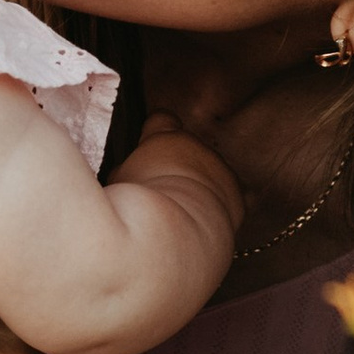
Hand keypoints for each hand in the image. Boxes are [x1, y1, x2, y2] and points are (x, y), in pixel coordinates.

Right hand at [112, 111, 244, 230]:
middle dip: (177, 164)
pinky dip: (219, 206)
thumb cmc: (136, 206)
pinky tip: (205, 223)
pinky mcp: (236, 197)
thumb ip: (125, 170)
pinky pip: (230, 197)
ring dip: (199, 185)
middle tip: (160, 190)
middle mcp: (197, 147)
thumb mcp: (117, 182)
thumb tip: (124, 172)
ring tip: (181, 213)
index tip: (147, 144)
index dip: (155, 130)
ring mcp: (220, 170)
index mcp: (166, 138)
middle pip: (188, 148)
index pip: (163, 118)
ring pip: (210, 172)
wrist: (172, 234)